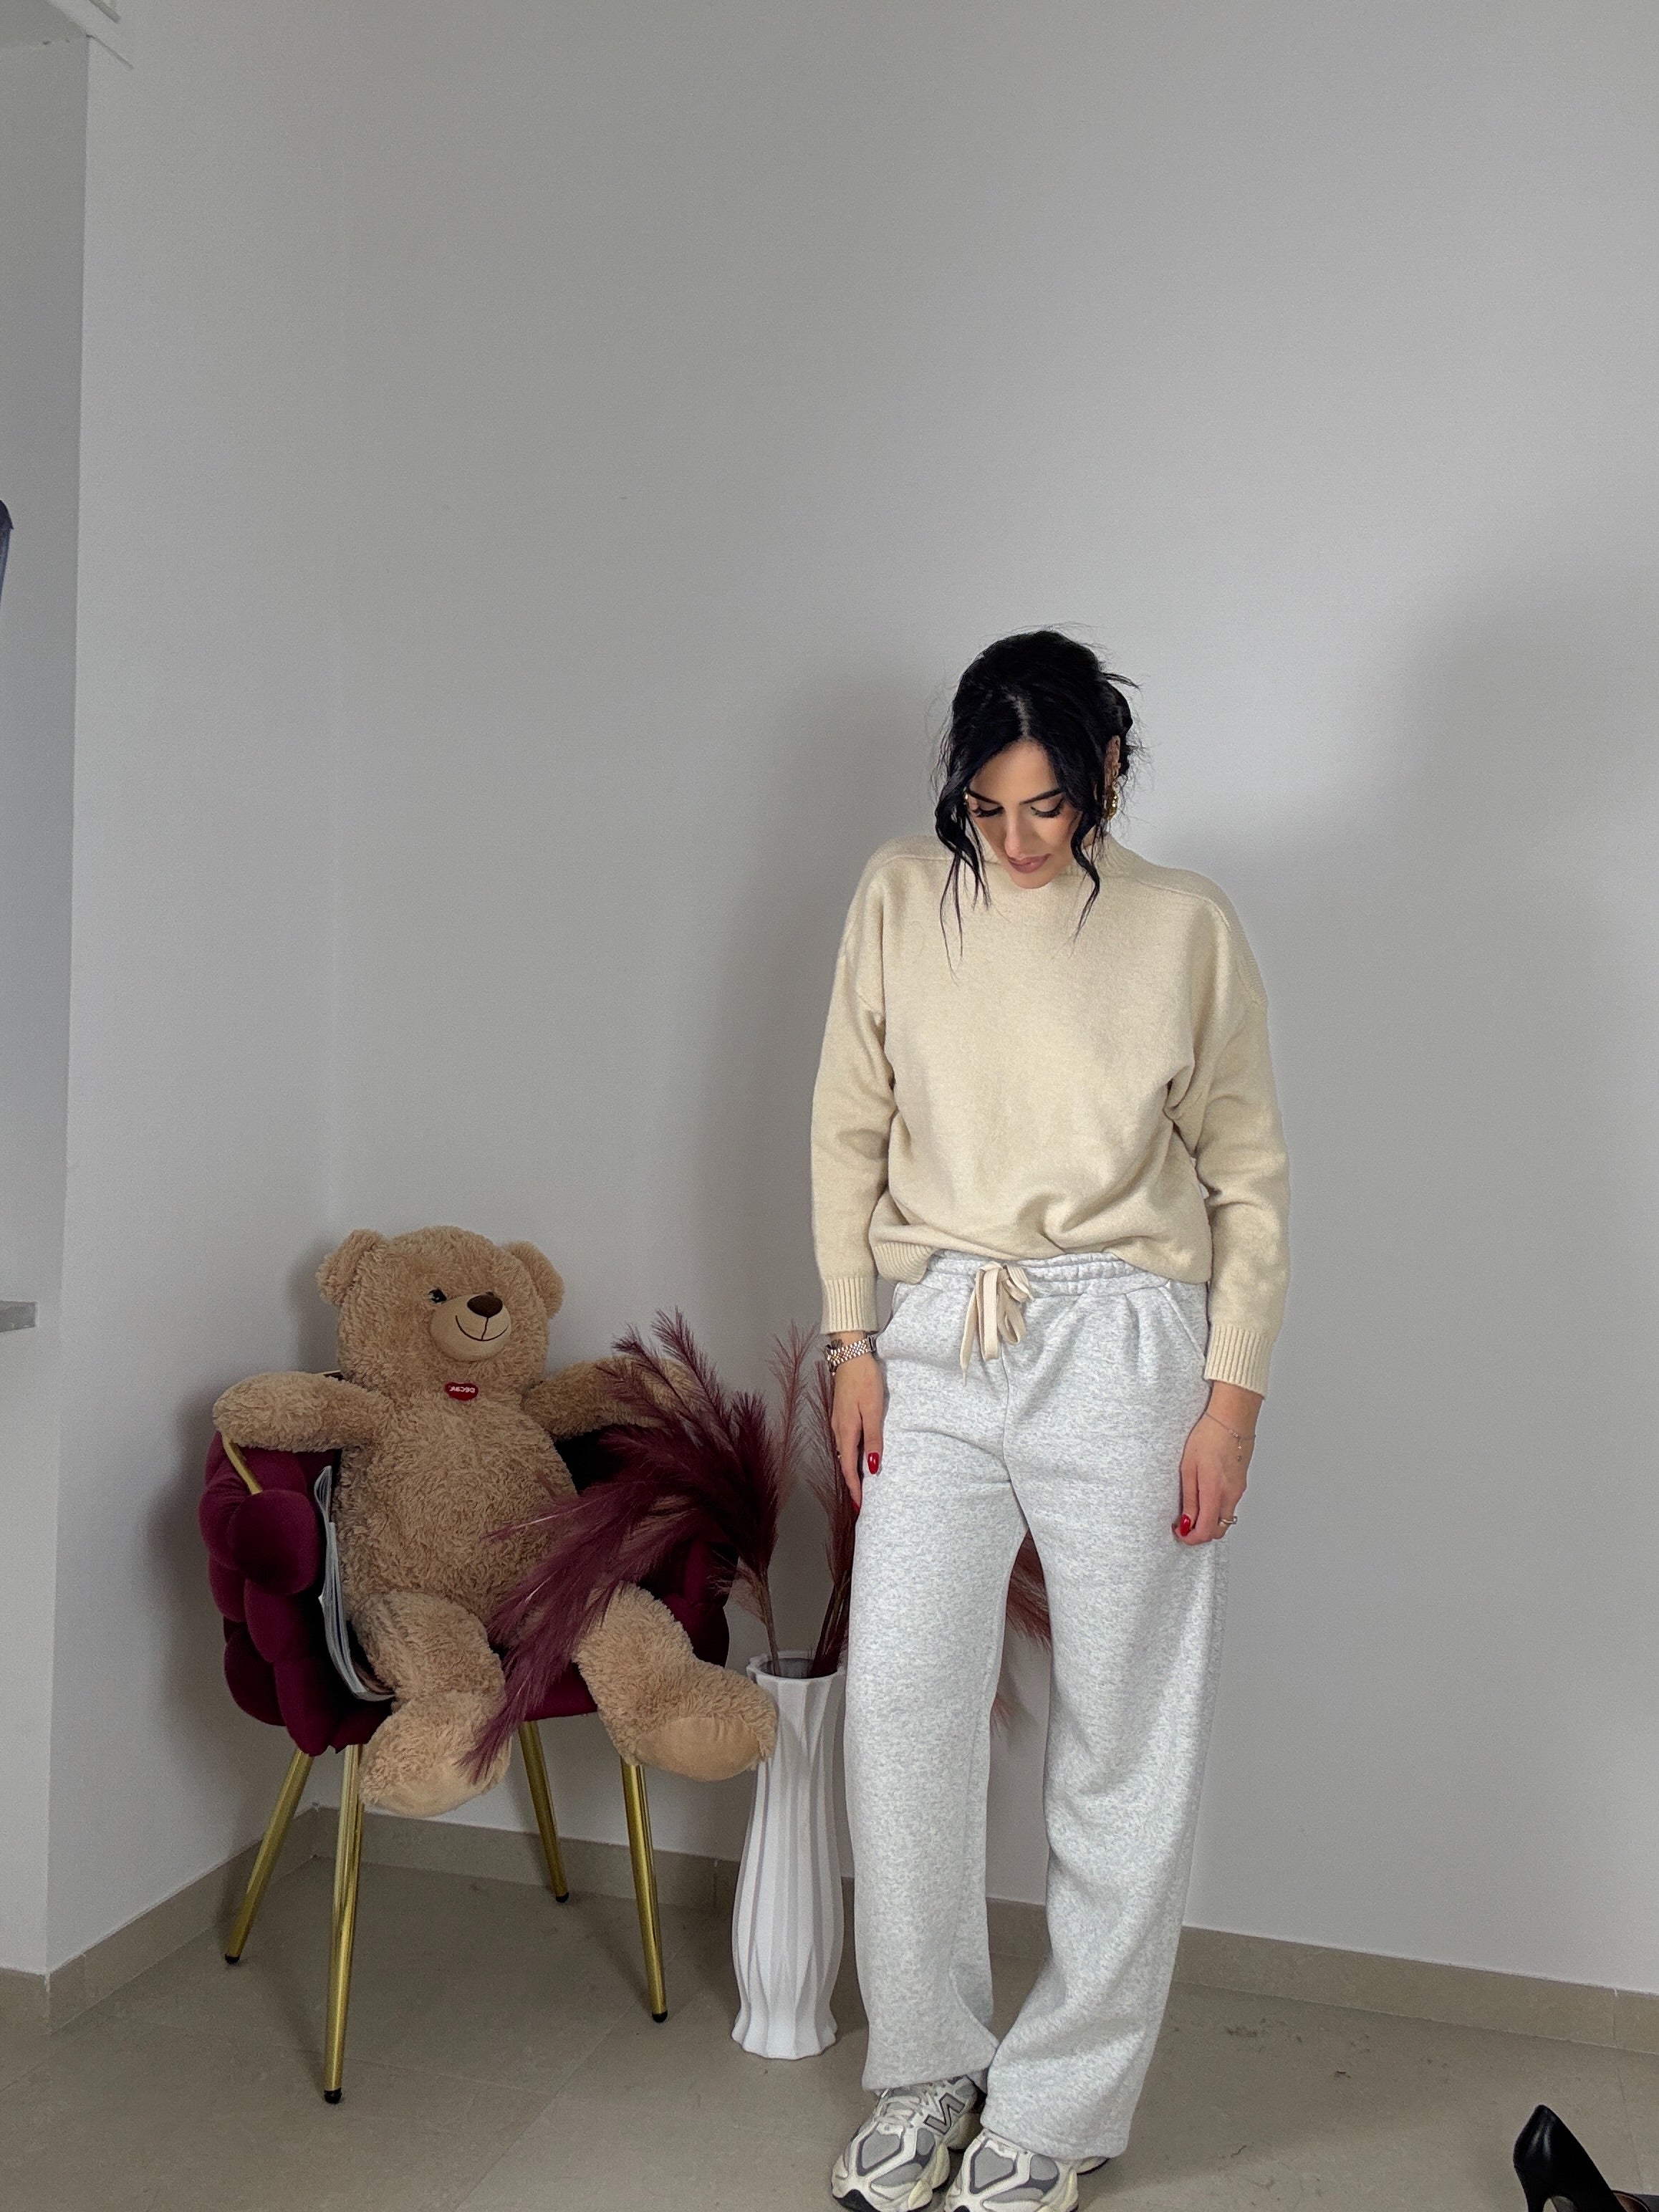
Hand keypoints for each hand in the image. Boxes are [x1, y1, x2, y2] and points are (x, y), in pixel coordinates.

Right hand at [830, 1341, 884, 1510]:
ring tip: (861, 1484)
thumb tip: (872, 1467)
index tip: (860, 1506)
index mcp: (846, 1430)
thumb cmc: (865, 1379)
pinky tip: (858, 1456)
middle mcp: (838, 1428)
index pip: (849, 1467)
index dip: (854, 1488)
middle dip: (852, 1483)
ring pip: (844, 1452)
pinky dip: (851, 1454)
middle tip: (861, 1501)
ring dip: (851, 1469)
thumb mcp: (873, 1409)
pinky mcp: (841, 1413)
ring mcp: (838, 1420)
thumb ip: (874, 1438)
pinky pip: (845, 1441)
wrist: (850, 1354)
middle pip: (844, 1462)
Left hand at [1174, 1383, 1260, 1544]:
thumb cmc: (1208, 1438)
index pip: (1206, 1531)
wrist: (1231, 1420)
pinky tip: (1205, 1498)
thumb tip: (1187, 1522)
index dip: (1191, 1538)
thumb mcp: (1189, 1468)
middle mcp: (1230, 1496)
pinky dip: (1217, 1511)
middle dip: (1200, 1534)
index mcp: (1215, 1493)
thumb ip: (1190, 1498)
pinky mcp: (1241, 1484)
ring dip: (1209, 1522)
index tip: (1179, 1532)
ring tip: (1192, 1510)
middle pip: (1218, 1531)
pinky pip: (1229, 1506)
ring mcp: (1238, 1491)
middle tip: (1184, 1525)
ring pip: (1225, 1519)